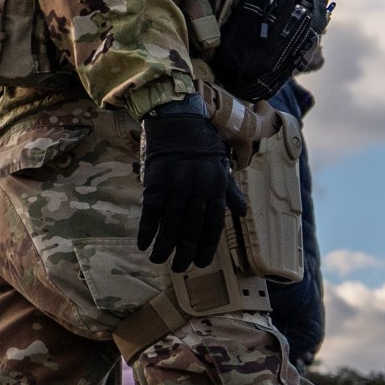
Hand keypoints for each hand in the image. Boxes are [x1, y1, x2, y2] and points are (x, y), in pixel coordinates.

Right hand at [137, 96, 242, 271]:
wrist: (177, 116)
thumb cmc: (201, 142)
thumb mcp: (220, 164)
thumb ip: (229, 190)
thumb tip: (241, 212)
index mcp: (216, 185)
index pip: (213, 224)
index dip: (205, 246)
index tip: (199, 262)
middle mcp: (198, 187)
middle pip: (191, 228)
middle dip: (184, 252)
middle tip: (179, 267)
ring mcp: (176, 184)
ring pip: (170, 224)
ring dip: (164, 246)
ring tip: (159, 260)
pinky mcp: (156, 180)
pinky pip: (151, 211)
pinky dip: (147, 229)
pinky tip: (143, 243)